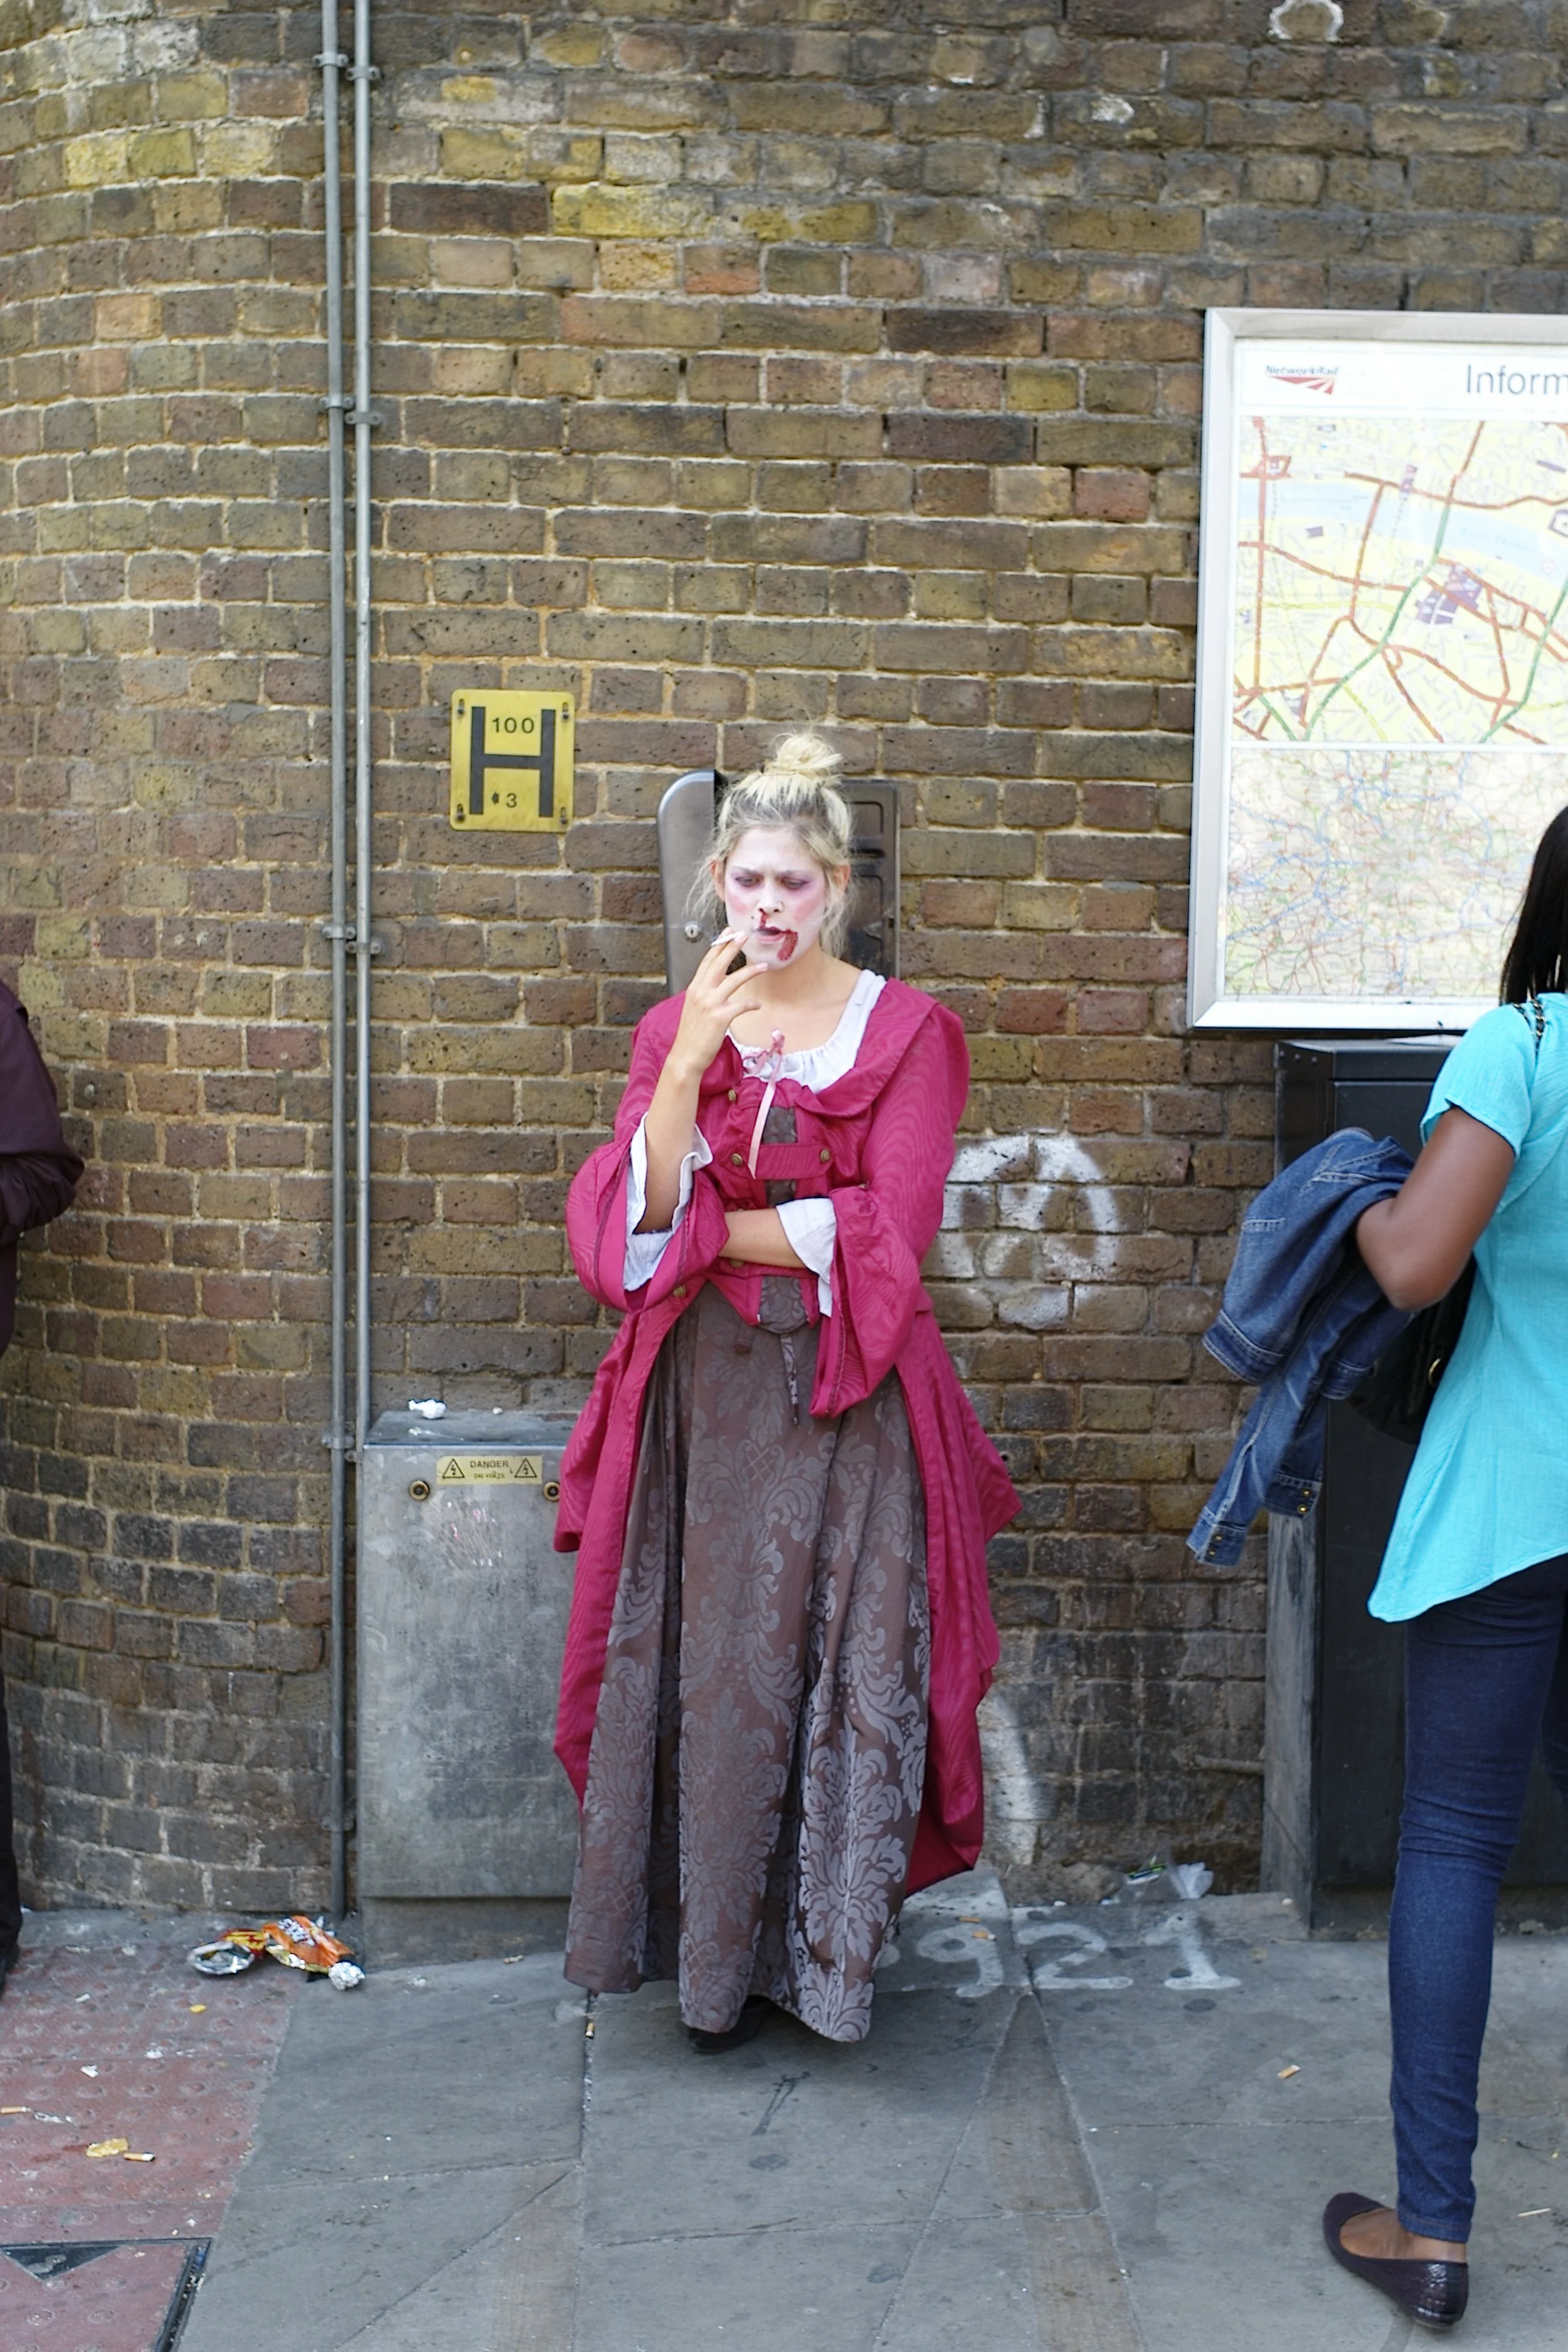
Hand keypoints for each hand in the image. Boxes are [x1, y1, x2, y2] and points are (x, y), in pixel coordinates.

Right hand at [668, 931, 760, 1077]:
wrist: (686, 1057)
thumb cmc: (691, 1035)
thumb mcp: (694, 1009)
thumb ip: (704, 996)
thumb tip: (716, 987)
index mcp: (694, 989)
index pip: (707, 962)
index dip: (718, 946)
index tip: (728, 933)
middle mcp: (700, 993)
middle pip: (718, 964)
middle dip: (731, 947)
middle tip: (743, 934)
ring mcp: (710, 1004)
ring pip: (733, 980)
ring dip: (750, 972)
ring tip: (763, 966)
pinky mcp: (720, 1018)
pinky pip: (741, 1005)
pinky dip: (751, 1003)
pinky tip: (758, 1004)